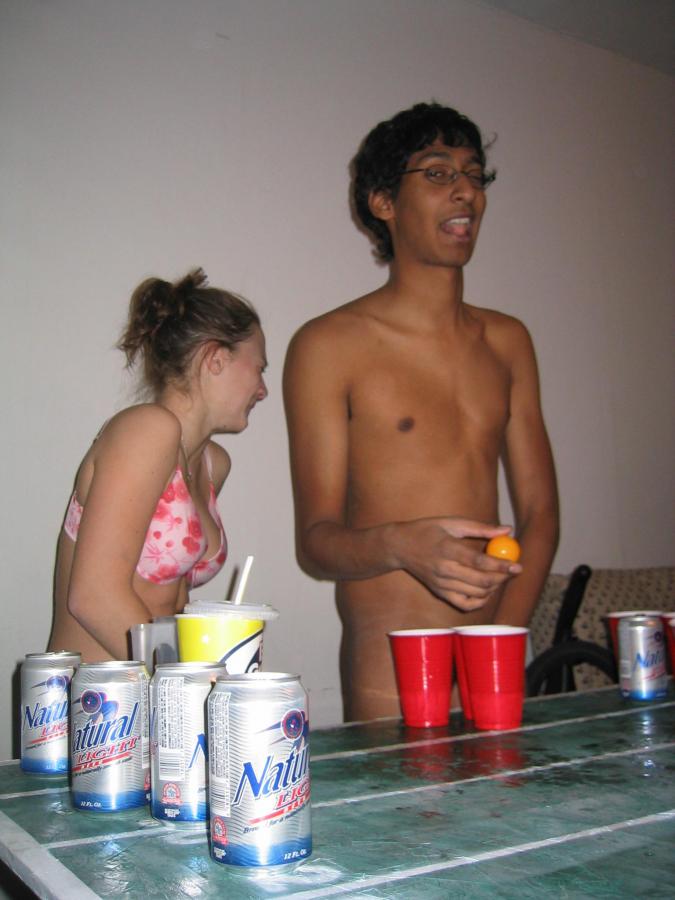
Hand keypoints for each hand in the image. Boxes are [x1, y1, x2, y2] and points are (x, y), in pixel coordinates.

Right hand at [392, 516, 521, 610]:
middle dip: (502, 578)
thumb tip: (507, 530)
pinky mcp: (439, 593)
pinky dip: (480, 601)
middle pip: (481, 581)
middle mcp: (444, 569)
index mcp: (447, 549)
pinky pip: (465, 604)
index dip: (501, 565)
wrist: (399, 546)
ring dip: (493, 588)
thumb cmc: (428, 530)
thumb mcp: (452, 522)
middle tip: (513, 570)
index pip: (479, 562)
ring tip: (499, 576)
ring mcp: (441, 584)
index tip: (517, 565)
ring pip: (476, 594)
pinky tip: (485, 590)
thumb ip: (481, 528)